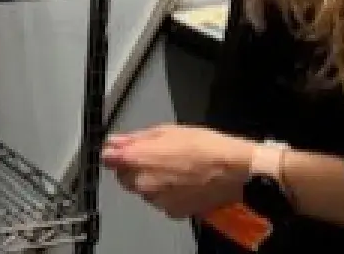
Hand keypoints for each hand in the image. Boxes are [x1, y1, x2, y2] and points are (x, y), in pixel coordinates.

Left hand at [102, 125, 255, 220]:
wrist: (235, 168)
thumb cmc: (203, 145)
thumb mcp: (166, 131)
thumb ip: (135, 138)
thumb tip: (115, 141)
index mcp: (138, 159)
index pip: (108, 159)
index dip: (115, 153)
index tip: (121, 150)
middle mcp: (143, 182)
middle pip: (124, 177)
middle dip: (133, 168)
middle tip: (155, 158)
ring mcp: (157, 200)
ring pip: (143, 191)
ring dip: (150, 182)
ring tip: (173, 170)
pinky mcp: (173, 211)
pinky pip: (161, 202)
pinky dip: (166, 195)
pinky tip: (182, 184)